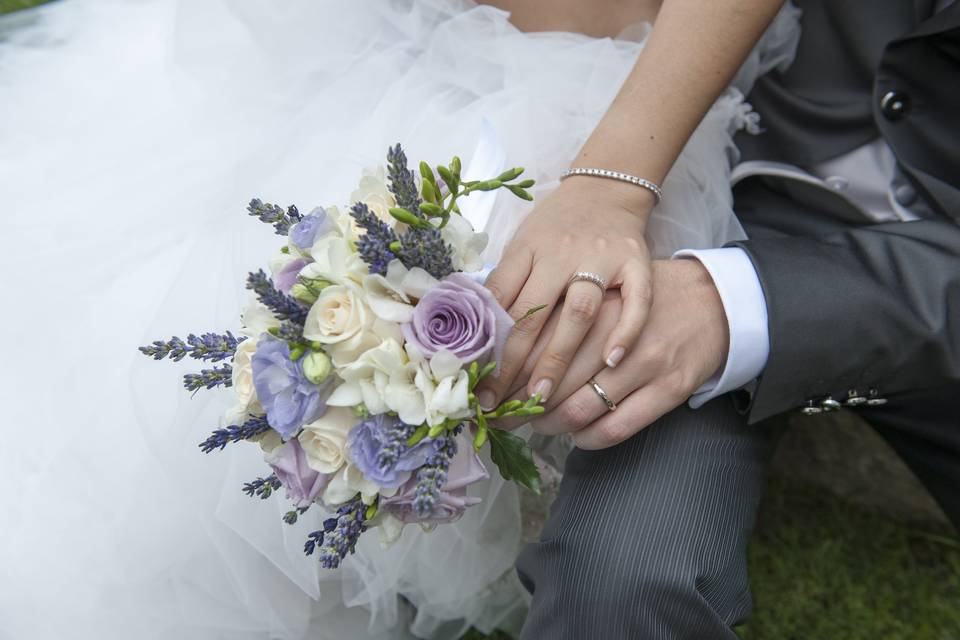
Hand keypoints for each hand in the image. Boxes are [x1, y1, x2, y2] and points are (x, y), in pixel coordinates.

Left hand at [476, 177, 654, 409]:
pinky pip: (635, 300)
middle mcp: (561, 252)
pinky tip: (611, 362)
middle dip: (513, 364)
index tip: (475, 382)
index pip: (499, 301)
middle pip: (532, 313)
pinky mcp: (636, 262)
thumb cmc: (557, 226)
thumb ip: (506, 284)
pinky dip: (625, 331)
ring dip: (558, 357)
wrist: (607, 189)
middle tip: (499, 404)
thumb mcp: (523, 245)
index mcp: (528, 248)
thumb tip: (475, 336)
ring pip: (577, 312)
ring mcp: (601, 257)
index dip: (485, 346)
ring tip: (542, 398)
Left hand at [500, 259, 728, 448]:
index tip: (489, 391)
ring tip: (538, 424)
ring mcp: (645, 364)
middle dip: (519, 406)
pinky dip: (587, 439)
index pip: (535, 347)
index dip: (506, 376)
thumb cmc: (646, 298)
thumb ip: (565, 315)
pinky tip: (577, 435)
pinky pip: (615, 428)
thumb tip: (511, 348)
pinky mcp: (669, 389)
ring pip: (579, 410)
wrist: (714, 300)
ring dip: (549, 425)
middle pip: (551, 382)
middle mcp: (616, 334)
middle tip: (502, 415)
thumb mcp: (604, 293)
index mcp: (595, 305)